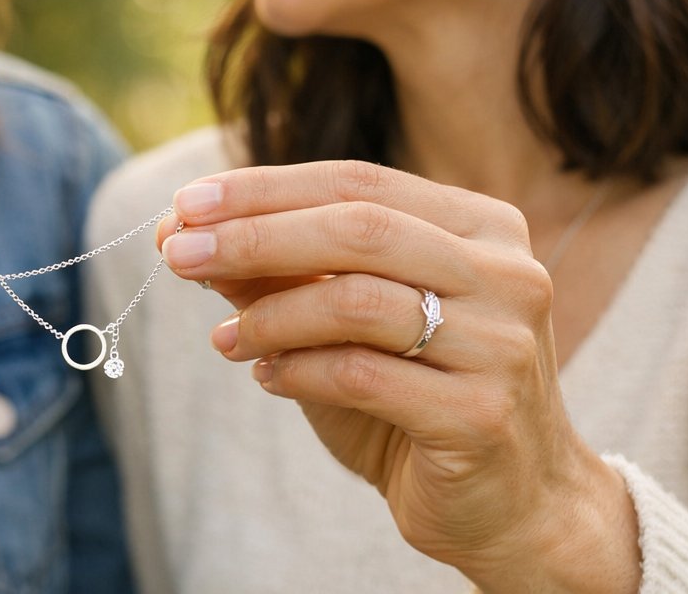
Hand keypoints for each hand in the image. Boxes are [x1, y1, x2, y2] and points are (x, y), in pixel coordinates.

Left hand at [161, 161, 638, 589]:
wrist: (513, 505)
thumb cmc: (417, 397)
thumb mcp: (346, 321)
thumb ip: (281, 272)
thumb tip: (182, 229)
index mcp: (481, 226)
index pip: (358, 182)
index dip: (265, 187)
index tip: (184, 203)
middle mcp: (506, 272)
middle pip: (358, 228)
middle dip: (254, 235)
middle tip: (174, 251)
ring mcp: (502, 343)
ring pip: (358, 300)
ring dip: (270, 314)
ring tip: (224, 338)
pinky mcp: (482, 414)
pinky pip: (363, 375)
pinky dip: (297, 370)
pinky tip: (266, 376)